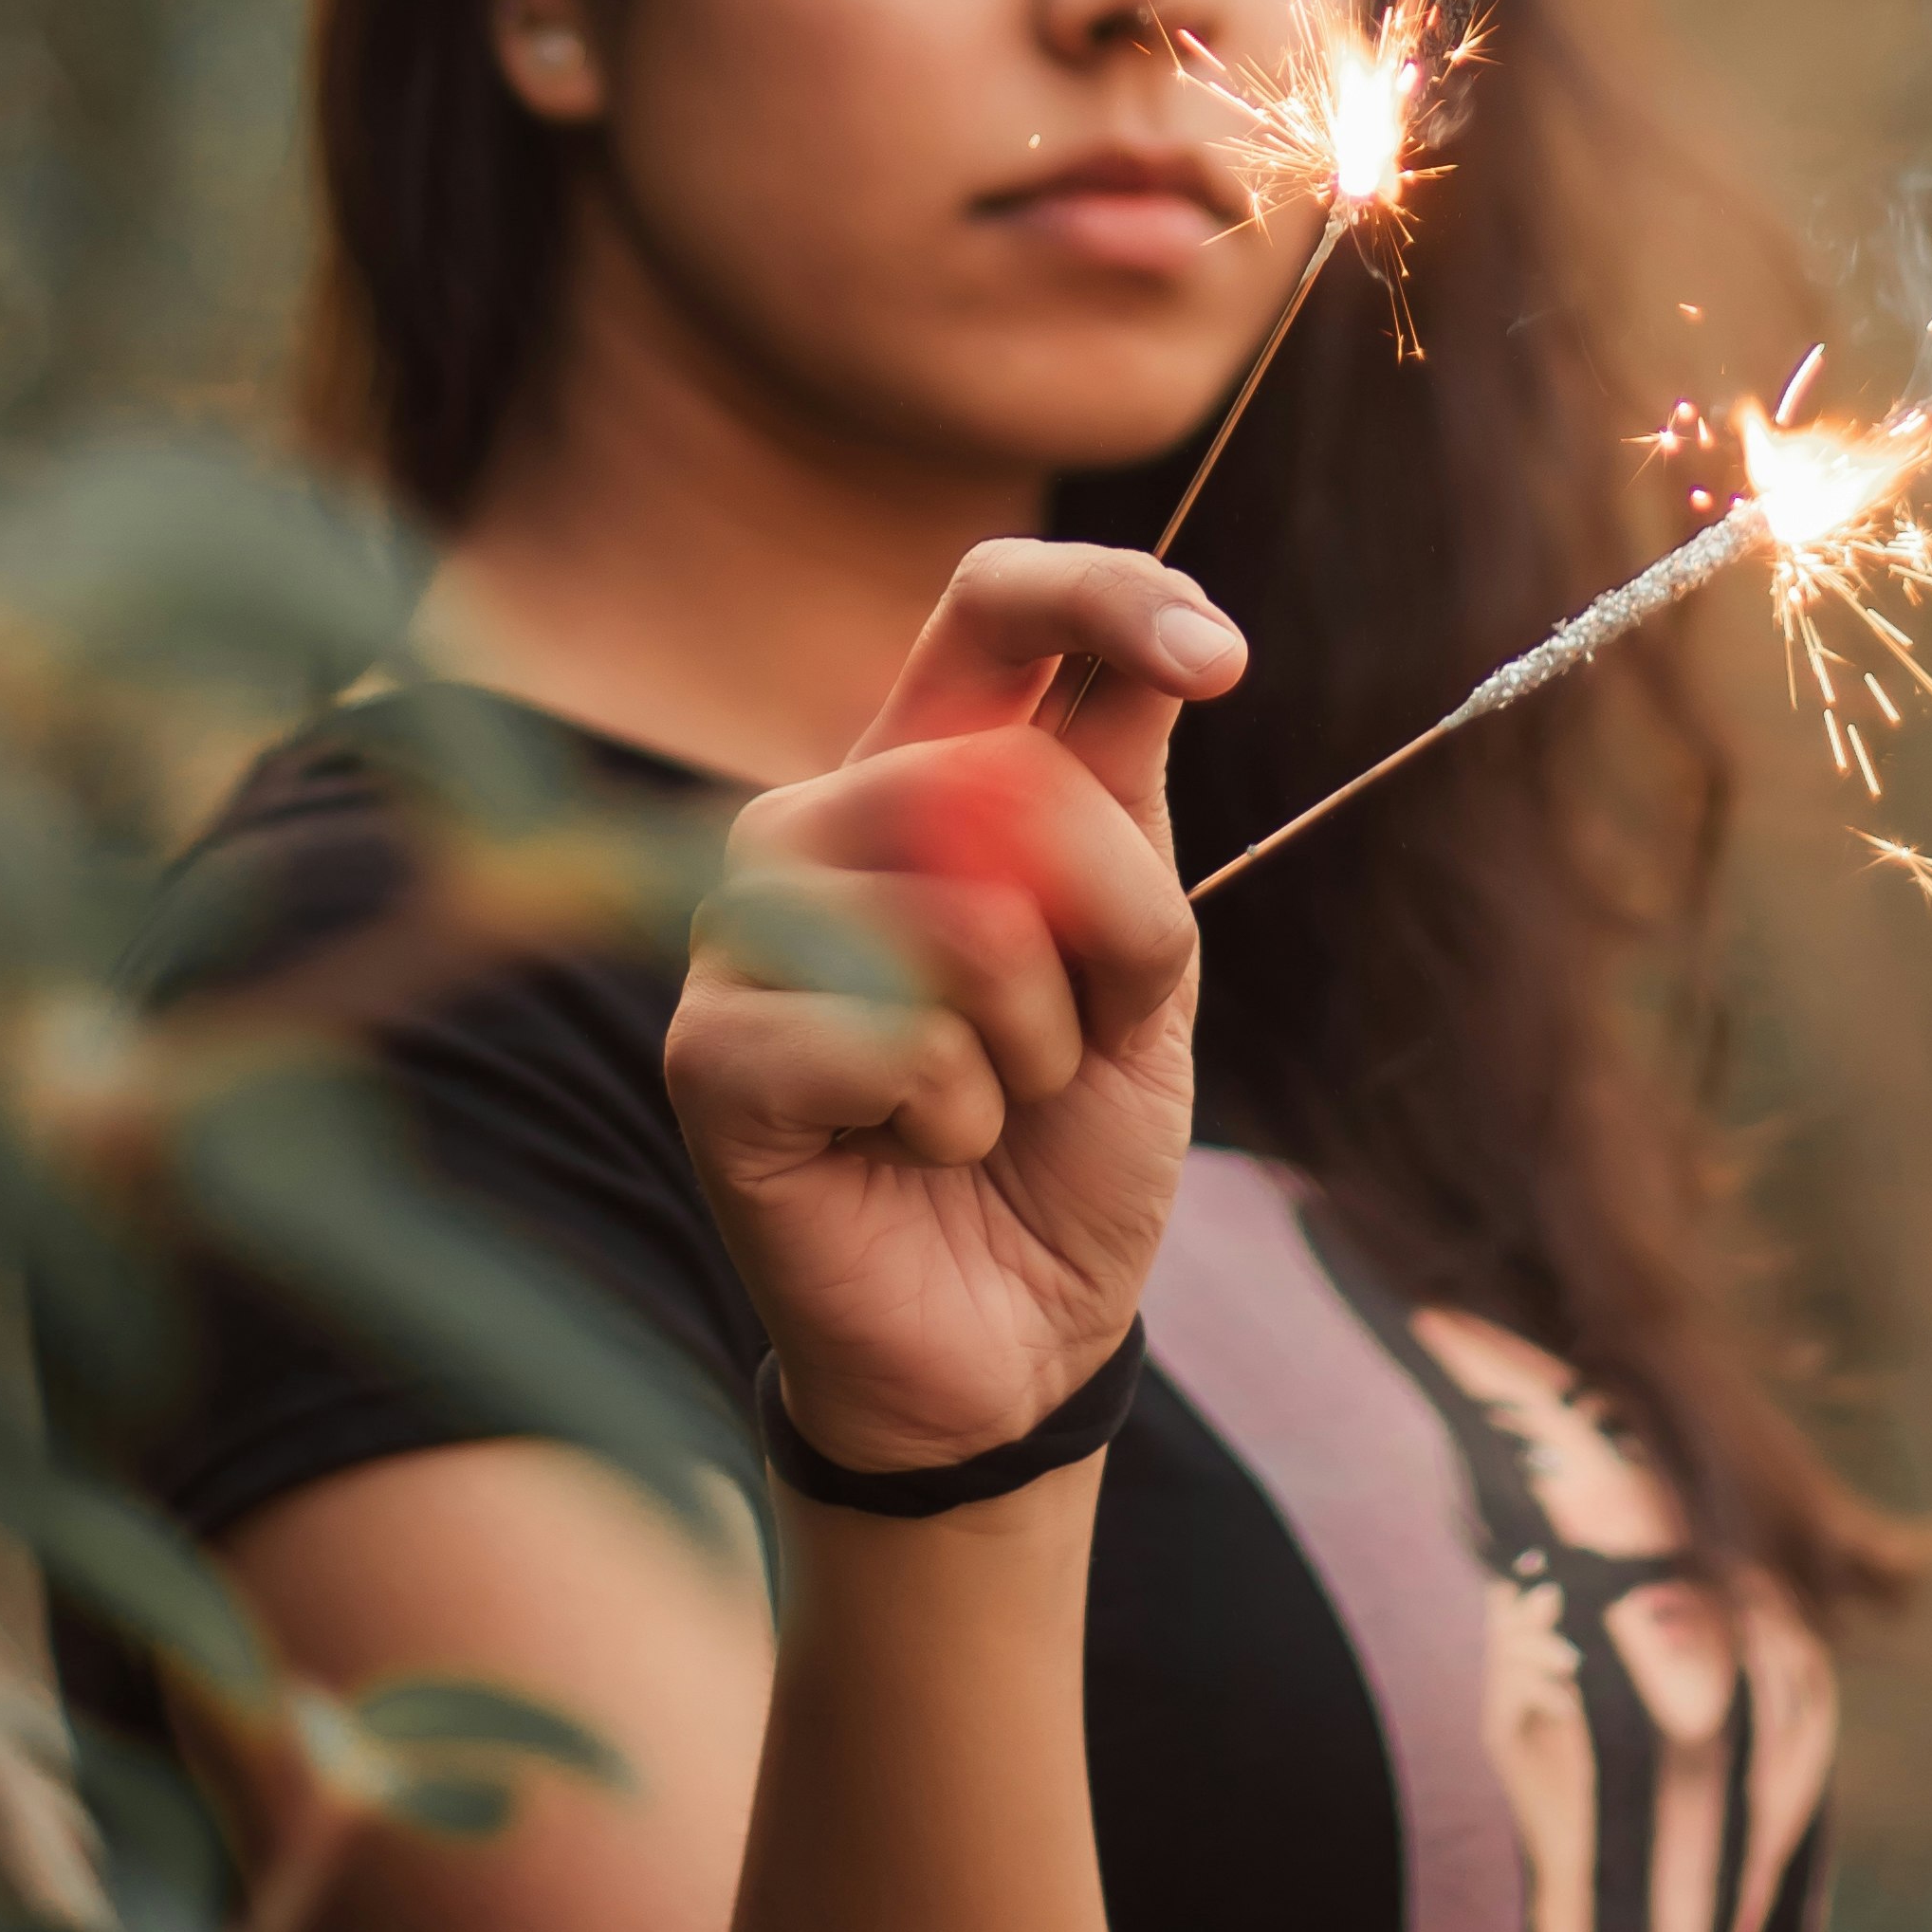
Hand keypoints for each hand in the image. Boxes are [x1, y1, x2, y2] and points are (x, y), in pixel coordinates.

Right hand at [663, 541, 1238, 1475]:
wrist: (1009, 1339)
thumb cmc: (1067, 1140)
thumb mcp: (1139, 961)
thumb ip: (1123, 808)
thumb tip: (1172, 652)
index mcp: (927, 772)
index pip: (992, 606)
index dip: (1106, 592)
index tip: (1221, 657)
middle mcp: (818, 818)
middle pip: (1007, 778)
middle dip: (1118, 928)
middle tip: (1089, 1037)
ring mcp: (743, 928)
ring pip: (969, 918)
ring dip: (1043, 1046)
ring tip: (994, 1104)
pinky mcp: (710, 1049)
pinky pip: (903, 1041)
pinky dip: (962, 1118)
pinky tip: (918, 1152)